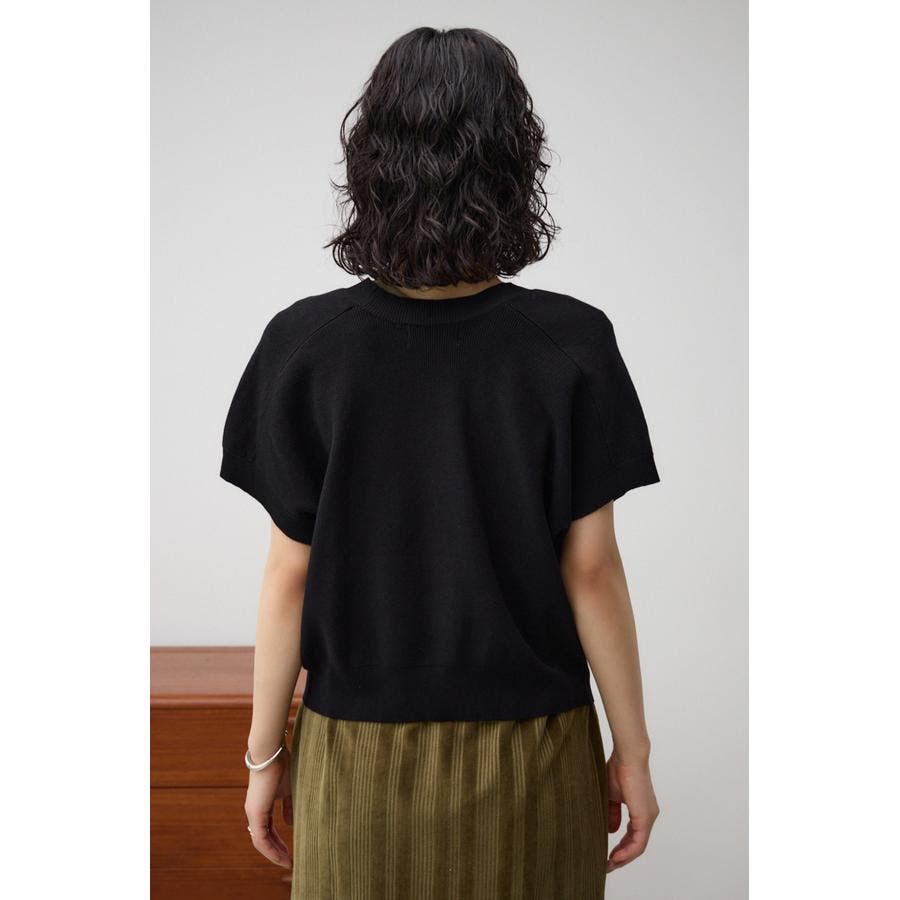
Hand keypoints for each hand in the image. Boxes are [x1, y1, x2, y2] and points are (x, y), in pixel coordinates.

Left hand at [244, 748, 293, 868]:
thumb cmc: (281, 766)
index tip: (290, 851)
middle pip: (263, 839)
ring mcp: (253, 813)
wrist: (271, 753)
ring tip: (287, 862)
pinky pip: (261, 839)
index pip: (268, 830)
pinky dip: (271, 849)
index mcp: (261, 805)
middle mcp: (254, 811)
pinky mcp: (255, 813)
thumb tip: (289, 823)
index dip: (278, 842)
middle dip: (277, 851)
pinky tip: (281, 856)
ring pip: (261, 841)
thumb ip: (288, 807)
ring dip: (274, 853)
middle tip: (289, 861)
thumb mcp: (288, 790)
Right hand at [605, 752, 659, 872]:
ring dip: (624, 857)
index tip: (607, 856)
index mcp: (641, 810)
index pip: (632, 835)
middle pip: (636, 844)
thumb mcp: (611, 795)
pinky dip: (627, 852)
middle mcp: (648, 815)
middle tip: (607, 865)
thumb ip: (612, 813)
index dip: (620, 847)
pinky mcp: (645, 817)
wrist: (627, 755)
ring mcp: (648, 817)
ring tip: (609, 864)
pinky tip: (616, 857)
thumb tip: (612, 830)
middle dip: (621, 857)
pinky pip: (638, 842)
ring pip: (638, 846)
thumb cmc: (619, 769)